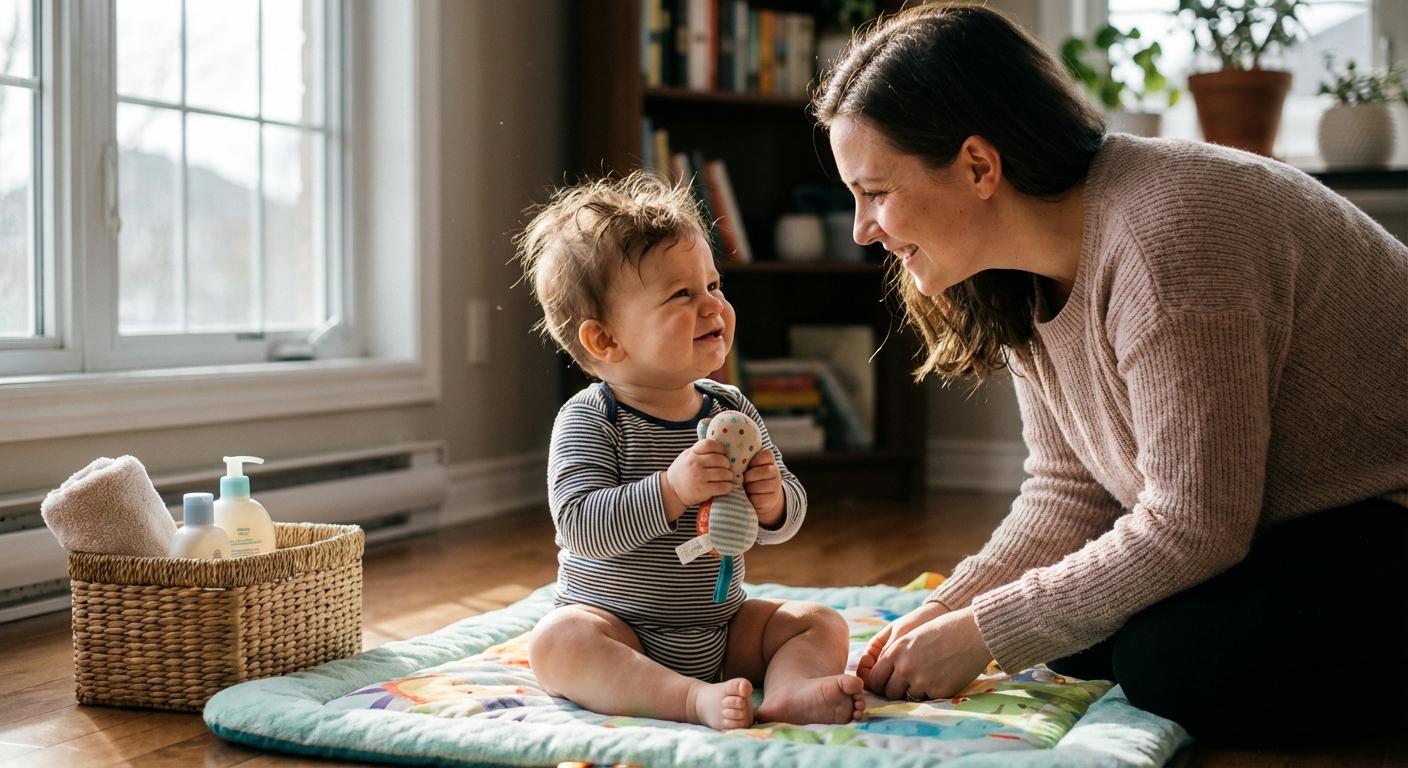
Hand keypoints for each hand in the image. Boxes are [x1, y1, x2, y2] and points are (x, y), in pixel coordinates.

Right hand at [660, 439, 733, 521]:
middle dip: (727, 464)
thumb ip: (700, 451)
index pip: (709, 444)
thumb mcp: (686, 456)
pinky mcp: (703, 490)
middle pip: (720, 459)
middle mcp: (695, 464)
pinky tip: (727, 486)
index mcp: (692, 453)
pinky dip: (728, 486)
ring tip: (728, 477)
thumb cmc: (682, 472)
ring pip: (723, 473)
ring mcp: (699, 477)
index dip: (720, 448)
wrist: (671, 491)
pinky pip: (722, 487)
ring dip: (729, 475)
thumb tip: (720, 448)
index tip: (723, 453)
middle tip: (727, 467)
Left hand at [742, 449, 784, 527]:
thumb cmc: (751, 477)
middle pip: (765, 471)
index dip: (756, 460)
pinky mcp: (772, 498)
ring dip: (749, 488)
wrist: (762, 495)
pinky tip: (750, 496)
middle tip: (744, 479)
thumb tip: (731, 458)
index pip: (767, 454)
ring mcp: (775, 485)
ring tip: (746, 488)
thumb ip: (744, 460)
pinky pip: (759, 498)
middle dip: (749, 476)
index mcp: (769, 460)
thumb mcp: (748, 466)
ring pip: (760, 486)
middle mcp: (775, 471)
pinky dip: (751, 498)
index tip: (750, 465)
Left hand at [865, 605, 991, 701]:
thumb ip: (896, 653)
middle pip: (889, 692)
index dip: (880, 684)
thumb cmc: (943, 629)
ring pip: (907, 697)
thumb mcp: (912, 635)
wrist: (972, 633)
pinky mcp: (938, 691)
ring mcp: (921, 681)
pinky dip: (932, 692)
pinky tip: (941, 679)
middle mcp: (904, 668)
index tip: (885, 684)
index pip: (875, 678)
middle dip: (895, 691)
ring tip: (927, 678)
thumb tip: (884, 672)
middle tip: (906, 686)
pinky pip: (927, 699)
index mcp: (896, 651)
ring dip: (914, 691)